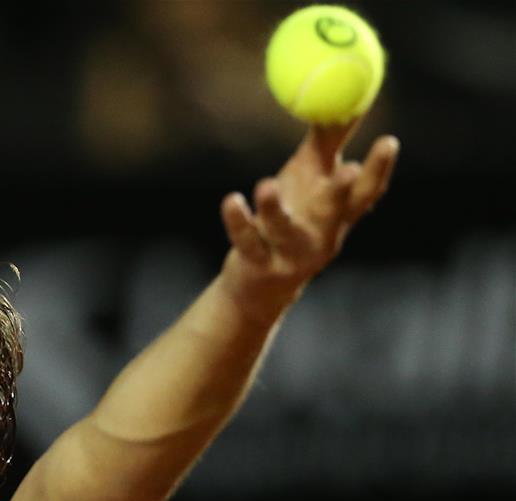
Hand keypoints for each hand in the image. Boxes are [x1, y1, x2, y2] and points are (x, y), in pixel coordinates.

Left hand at [218, 118, 399, 318]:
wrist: (259, 283)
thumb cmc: (289, 218)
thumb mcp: (308, 178)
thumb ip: (328, 141)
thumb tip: (350, 97)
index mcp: (337, 216)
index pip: (365, 194)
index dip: (379, 170)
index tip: (389, 141)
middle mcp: (320, 237)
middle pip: (334, 215)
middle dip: (341, 193)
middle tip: (348, 169)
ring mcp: (289, 254)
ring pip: (285, 231)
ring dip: (275, 209)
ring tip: (266, 184)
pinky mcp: (258, 264)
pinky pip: (247, 240)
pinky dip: (239, 220)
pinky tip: (232, 200)